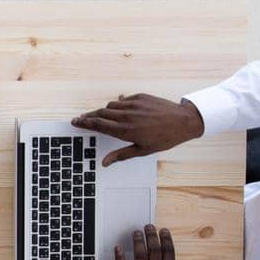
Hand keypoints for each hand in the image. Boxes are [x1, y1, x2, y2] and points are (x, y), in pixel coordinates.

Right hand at [71, 94, 204, 165]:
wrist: (184, 121)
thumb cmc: (165, 138)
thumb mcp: (143, 150)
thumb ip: (121, 155)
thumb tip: (105, 163)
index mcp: (125, 130)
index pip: (98, 125)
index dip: (84, 123)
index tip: (75, 121)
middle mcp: (127, 116)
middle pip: (100, 113)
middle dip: (89, 116)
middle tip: (81, 118)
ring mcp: (134, 104)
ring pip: (111, 106)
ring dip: (104, 111)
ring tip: (101, 116)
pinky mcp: (141, 97)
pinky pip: (124, 100)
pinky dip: (119, 104)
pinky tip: (119, 108)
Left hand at [115, 224, 182, 259]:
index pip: (169, 253)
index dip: (166, 239)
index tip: (163, 230)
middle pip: (154, 250)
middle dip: (151, 236)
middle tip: (148, 227)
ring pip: (140, 256)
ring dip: (138, 242)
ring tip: (135, 233)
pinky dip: (120, 257)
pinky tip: (118, 248)